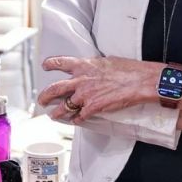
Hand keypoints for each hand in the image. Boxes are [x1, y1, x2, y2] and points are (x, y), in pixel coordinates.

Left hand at [37, 56, 158, 123]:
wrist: (139, 81)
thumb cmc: (128, 69)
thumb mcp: (107, 61)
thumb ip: (95, 67)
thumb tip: (93, 69)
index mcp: (84, 64)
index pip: (60, 62)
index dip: (50, 64)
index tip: (45, 66)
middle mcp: (81, 79)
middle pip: (55, 88)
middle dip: (45, 95)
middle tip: (41, 100)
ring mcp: (85, 95)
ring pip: (64, 106)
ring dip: (57, 112)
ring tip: (54, 115)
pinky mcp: (93, 107)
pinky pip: (80, 116)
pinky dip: (77, 119)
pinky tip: (77, 120)